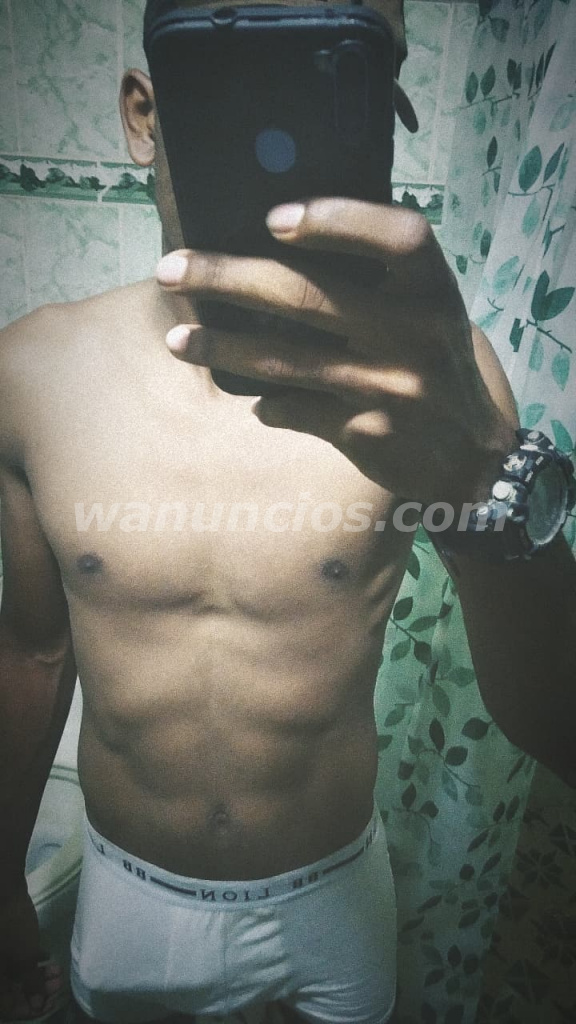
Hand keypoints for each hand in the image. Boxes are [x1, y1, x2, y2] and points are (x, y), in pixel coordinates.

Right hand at [0, 887, 63, 1020]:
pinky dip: (28, 961)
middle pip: (11, 992)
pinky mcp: (1, 942)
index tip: (49, 1002)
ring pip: (14, 974)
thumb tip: (38, 1006)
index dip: (28, 1009)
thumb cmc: (13, 929)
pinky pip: (12, 960)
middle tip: (57, 983)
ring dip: (35, 975)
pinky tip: (46, 955)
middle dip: (36, 989)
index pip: (6, 1009)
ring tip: (57, 969)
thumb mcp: (25, 960)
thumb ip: (31, 985)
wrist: (3, 891)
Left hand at [156, 199, 516, 506]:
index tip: (274, 218)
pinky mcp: (364, 431)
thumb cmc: (436, 365)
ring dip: (221, 348)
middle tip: (169, 269)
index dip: (337, 219)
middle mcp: (412, 333)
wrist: (469, 455)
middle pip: (306, 295)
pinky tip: (254, 403)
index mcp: (434, 290)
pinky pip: (293, 411)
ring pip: (283, 360)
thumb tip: (283, 240)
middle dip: (226, 278)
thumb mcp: (429, 312)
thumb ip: (382, 280)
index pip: (395, 236)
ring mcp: (386, 386)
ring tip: (176, 341)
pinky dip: (267, 407)